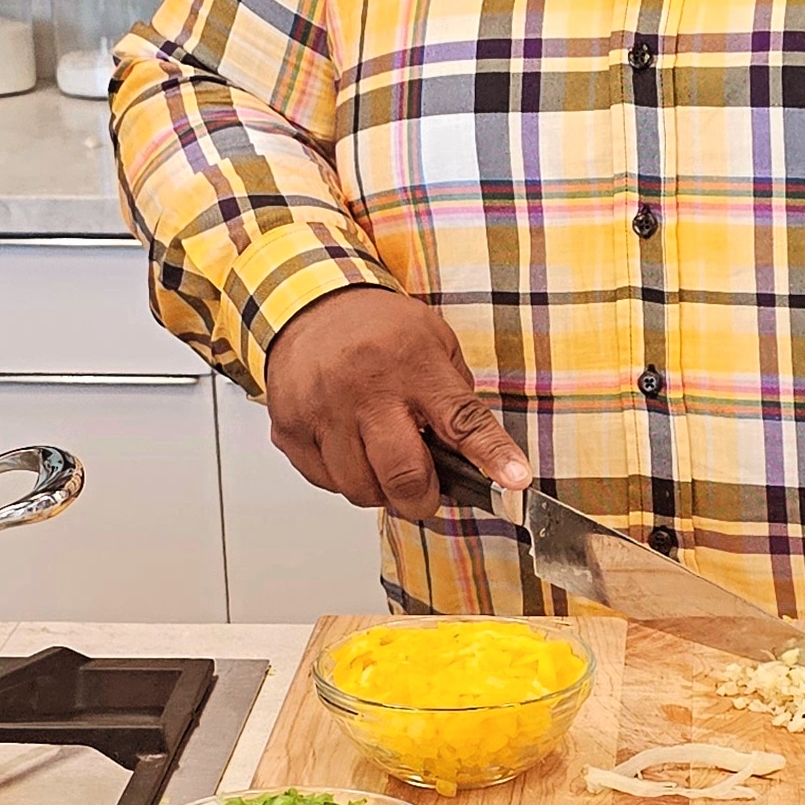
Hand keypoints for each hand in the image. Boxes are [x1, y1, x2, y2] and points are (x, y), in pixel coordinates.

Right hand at [265, 287, 530, 516]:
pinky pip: (325, 482)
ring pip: (360, 489)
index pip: (461, 421)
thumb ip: (455, 399)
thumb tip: (479, 458)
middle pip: (403, 474)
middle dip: (423, 499)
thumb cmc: (378, 328)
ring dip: (380, 490)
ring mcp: (322, 410)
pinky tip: (350, 448)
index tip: (515, 482)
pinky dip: (344, 478)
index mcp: (413, 364)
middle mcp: (365, 388)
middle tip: (428, 493)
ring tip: (383, 459)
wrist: (310, 305)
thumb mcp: (434, 342)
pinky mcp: (290, 428)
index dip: (492, 457)